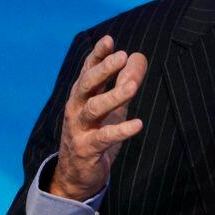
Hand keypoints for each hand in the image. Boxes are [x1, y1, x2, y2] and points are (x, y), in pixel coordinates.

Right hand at [50, 35, 148, 200]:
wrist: (76, 175)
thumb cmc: (95, 134)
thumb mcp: (111, 107)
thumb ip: (123, 82)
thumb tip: (138, 57)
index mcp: (81, 96)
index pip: (87, 70)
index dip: (97, 55)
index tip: (109, 40)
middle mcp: (76, 108)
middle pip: (87, 84)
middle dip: (104, 69)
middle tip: (122, 56)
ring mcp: (79, 129)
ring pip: (94, 108)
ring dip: (113, 95)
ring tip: (133, 86)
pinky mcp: (86, 149)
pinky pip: (104, 137)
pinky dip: (121, 130)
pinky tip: (138, 124)